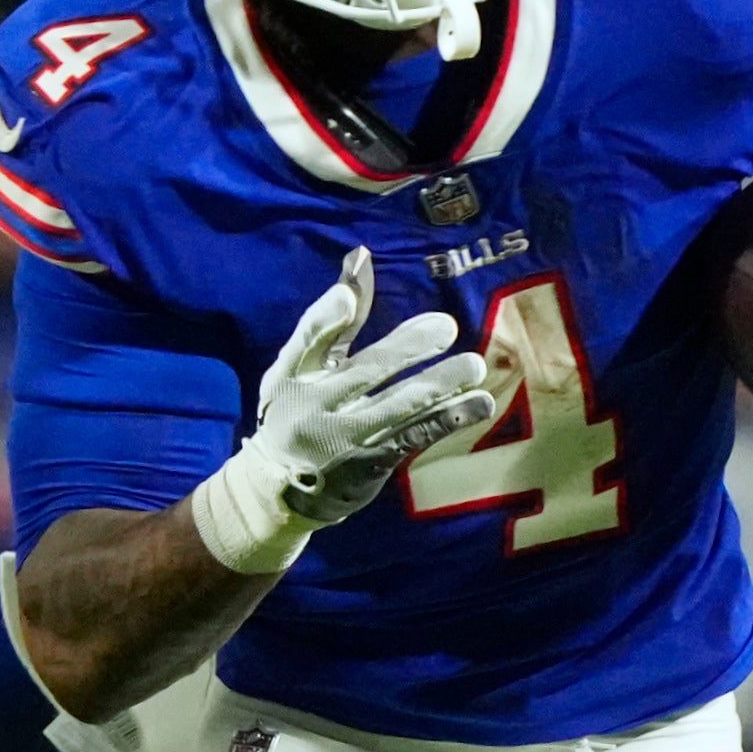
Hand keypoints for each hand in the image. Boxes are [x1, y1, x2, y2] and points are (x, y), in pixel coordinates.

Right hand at [188, 247, 504, 572]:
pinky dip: (447, 418)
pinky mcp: (369, 466)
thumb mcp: (299, 369)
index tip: (348, 296)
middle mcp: (315, 408)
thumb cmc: (294, 414)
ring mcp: (344, 441)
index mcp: (293, 376)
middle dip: (406, 349)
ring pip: (396, 408)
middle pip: (365, 372)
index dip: (327, 317)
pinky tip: (478, 403)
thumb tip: (361, 259)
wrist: (275, 492)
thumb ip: (332, 320)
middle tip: (445, 327)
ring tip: (474, 366)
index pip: (308, 341)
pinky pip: (413, 437)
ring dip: (438, 386)